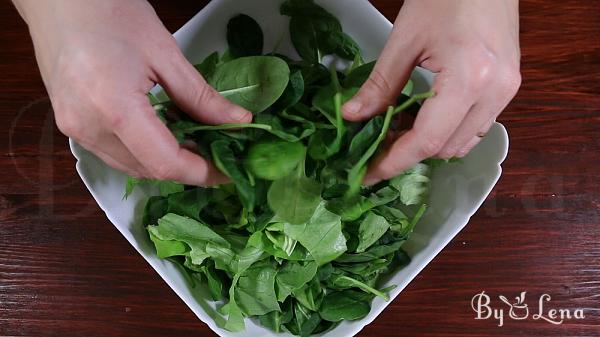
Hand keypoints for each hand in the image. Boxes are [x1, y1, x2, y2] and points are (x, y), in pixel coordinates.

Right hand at [13, 0, 251, 184]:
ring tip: (194, 139)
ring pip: (130, 166)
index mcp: (113, 108)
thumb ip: (202, 97)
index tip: (229, 171)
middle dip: (187, 167)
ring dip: (164, 161)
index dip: (202, 173)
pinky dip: (142, 151)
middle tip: (217, 150)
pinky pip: (113, 153)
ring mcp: (74, 129)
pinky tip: (162, 132)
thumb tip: (238, 122)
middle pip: (148, 170)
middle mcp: (87, 128)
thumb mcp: (165, 53)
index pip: (165, 163)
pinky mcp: (70, 125)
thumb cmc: (108, 11)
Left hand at [343, 0, 520, 184]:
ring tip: (398, 132)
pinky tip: (424, 119)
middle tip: (377, 146)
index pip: (427, 140)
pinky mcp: (508, 87)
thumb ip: (379, 84)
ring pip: (464, 143)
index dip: (394, 161)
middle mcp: (494, 92)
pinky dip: (448, 132)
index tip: (369, 173)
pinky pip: (476, 127)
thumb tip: (353, 117)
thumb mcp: (404, 39)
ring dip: (430, 146)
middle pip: (447, 148)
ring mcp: (506, 91)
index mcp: (469, 78)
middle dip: (409, 154)